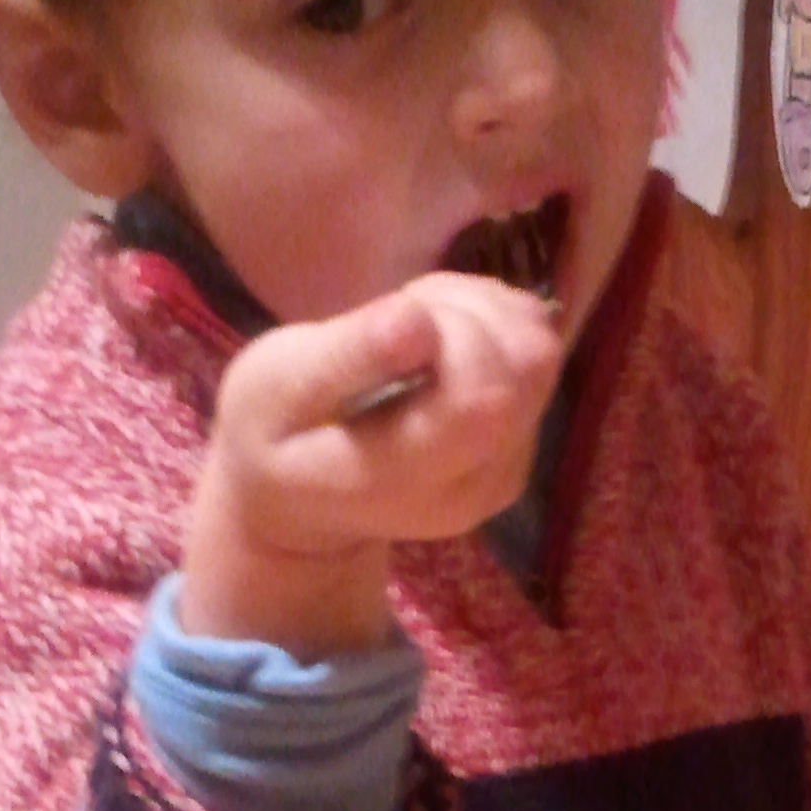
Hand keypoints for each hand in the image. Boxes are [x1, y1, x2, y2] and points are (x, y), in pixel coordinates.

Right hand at [179, 273, 562, 656]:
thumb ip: (345, 360)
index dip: (454, 328)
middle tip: (399, 312)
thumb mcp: (273, 388)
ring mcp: (505, 472)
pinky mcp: (522, 449)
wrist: (299, 502)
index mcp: (401, 479)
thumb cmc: (273, 434)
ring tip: (415, 326)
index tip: (395, 314)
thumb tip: (417, 323)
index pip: (480, 398)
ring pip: (538, 352)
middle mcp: (471, 487)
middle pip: (525, 364)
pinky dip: (492, 328)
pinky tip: (436, 345)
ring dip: (480, 311)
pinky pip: (535, 357)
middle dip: (467, 308)